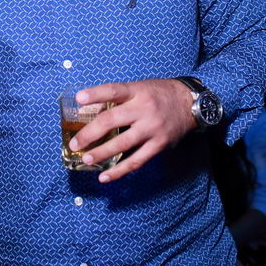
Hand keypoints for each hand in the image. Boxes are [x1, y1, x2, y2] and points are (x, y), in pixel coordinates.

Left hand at [69, 79, 196, 182]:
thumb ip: (120, 99)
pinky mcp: (159, 144)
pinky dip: (119, 171)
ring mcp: (152, 128)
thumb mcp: (141, 88)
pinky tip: (105, 176)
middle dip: (89, 133)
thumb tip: (92, 111)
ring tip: (86, 159)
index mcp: (137, 91)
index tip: (78, 99)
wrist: (190, 104)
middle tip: (74, 144)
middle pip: (111, 120)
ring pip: (122, 144)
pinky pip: (136, 161)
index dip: (95, 94)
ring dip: (101, 154)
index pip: (113, 91)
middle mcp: (144, 109)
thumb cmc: (159, 94)